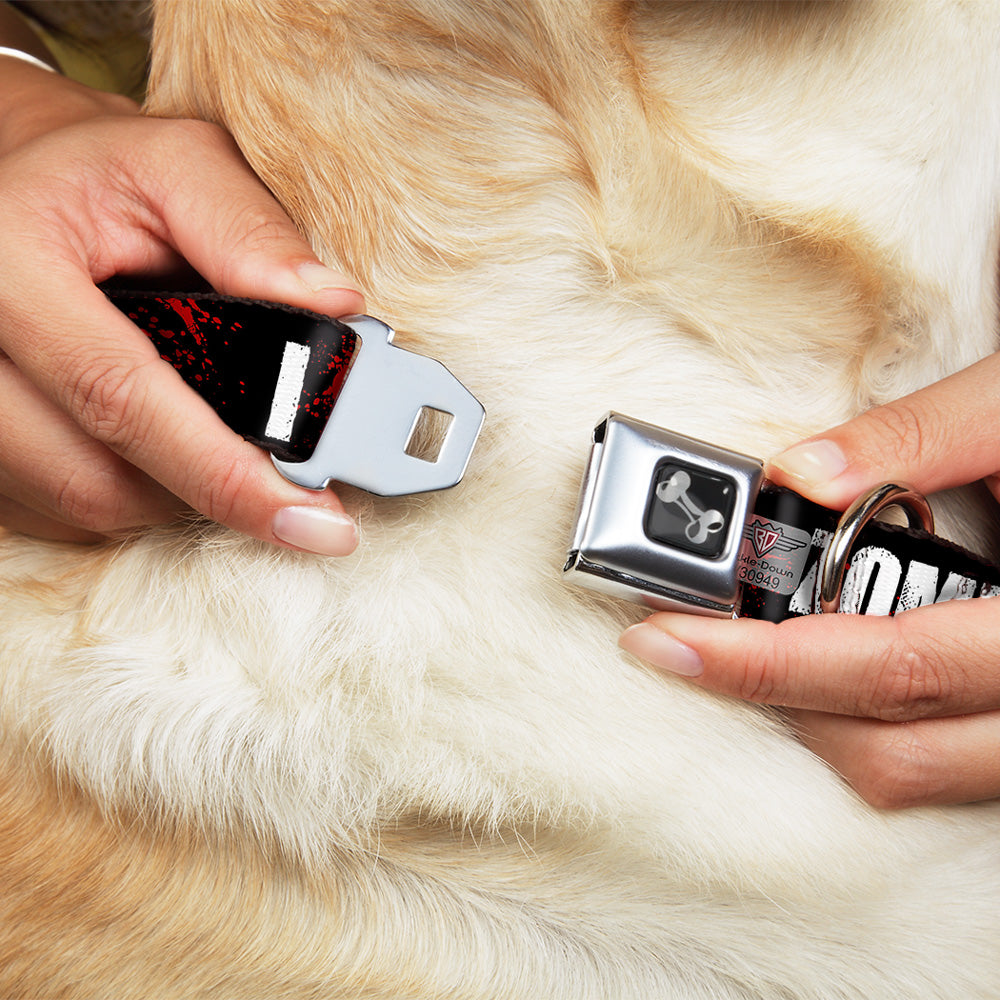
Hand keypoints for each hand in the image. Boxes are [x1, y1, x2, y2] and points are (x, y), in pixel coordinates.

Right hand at [0, 59, 363, 552]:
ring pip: (81, 503)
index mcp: (10, 265)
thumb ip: (250, 230)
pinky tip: (164, 446)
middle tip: (288, 484)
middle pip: (96, 478)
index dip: (224, 474)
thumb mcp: (177, 166)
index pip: (121, 397)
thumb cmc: (101, 175)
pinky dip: (130, 492)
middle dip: (209, 490)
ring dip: (171, 492)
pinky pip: (56, 508)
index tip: (314, 522)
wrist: (17, 184)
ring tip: (221, 442)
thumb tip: (333, 306)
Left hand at [620, 352, 999, 807]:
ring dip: (815, 719)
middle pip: (893, 749)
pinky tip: (825, 662)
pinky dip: (869, 723)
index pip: (894, 667)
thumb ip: (920, 436)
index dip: (767, 663)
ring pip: (917, 773)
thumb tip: (798, 472)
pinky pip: (943, 763)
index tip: (666, 638)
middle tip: (682, 641)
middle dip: (769, 698)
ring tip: (745, 648)